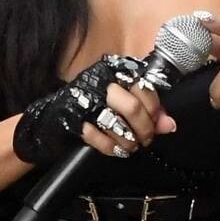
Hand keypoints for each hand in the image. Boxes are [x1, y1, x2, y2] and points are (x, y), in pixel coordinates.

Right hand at [12, 55, 174, 166]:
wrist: (50, 117)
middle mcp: (99, 82)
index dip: (154, 109)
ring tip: (131, 146)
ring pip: (117, 123)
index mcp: (113, 70)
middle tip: (145, 140)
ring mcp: (85, 100)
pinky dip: (110, 148)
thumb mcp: (122, 102)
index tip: (157, 122)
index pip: (144, 86)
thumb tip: (169, 124)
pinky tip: (115, 149)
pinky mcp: (73, 119)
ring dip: (129, 141)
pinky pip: (98, 137)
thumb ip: (148, 110)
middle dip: (144, 129)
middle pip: (133, 107)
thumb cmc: (92, 106)